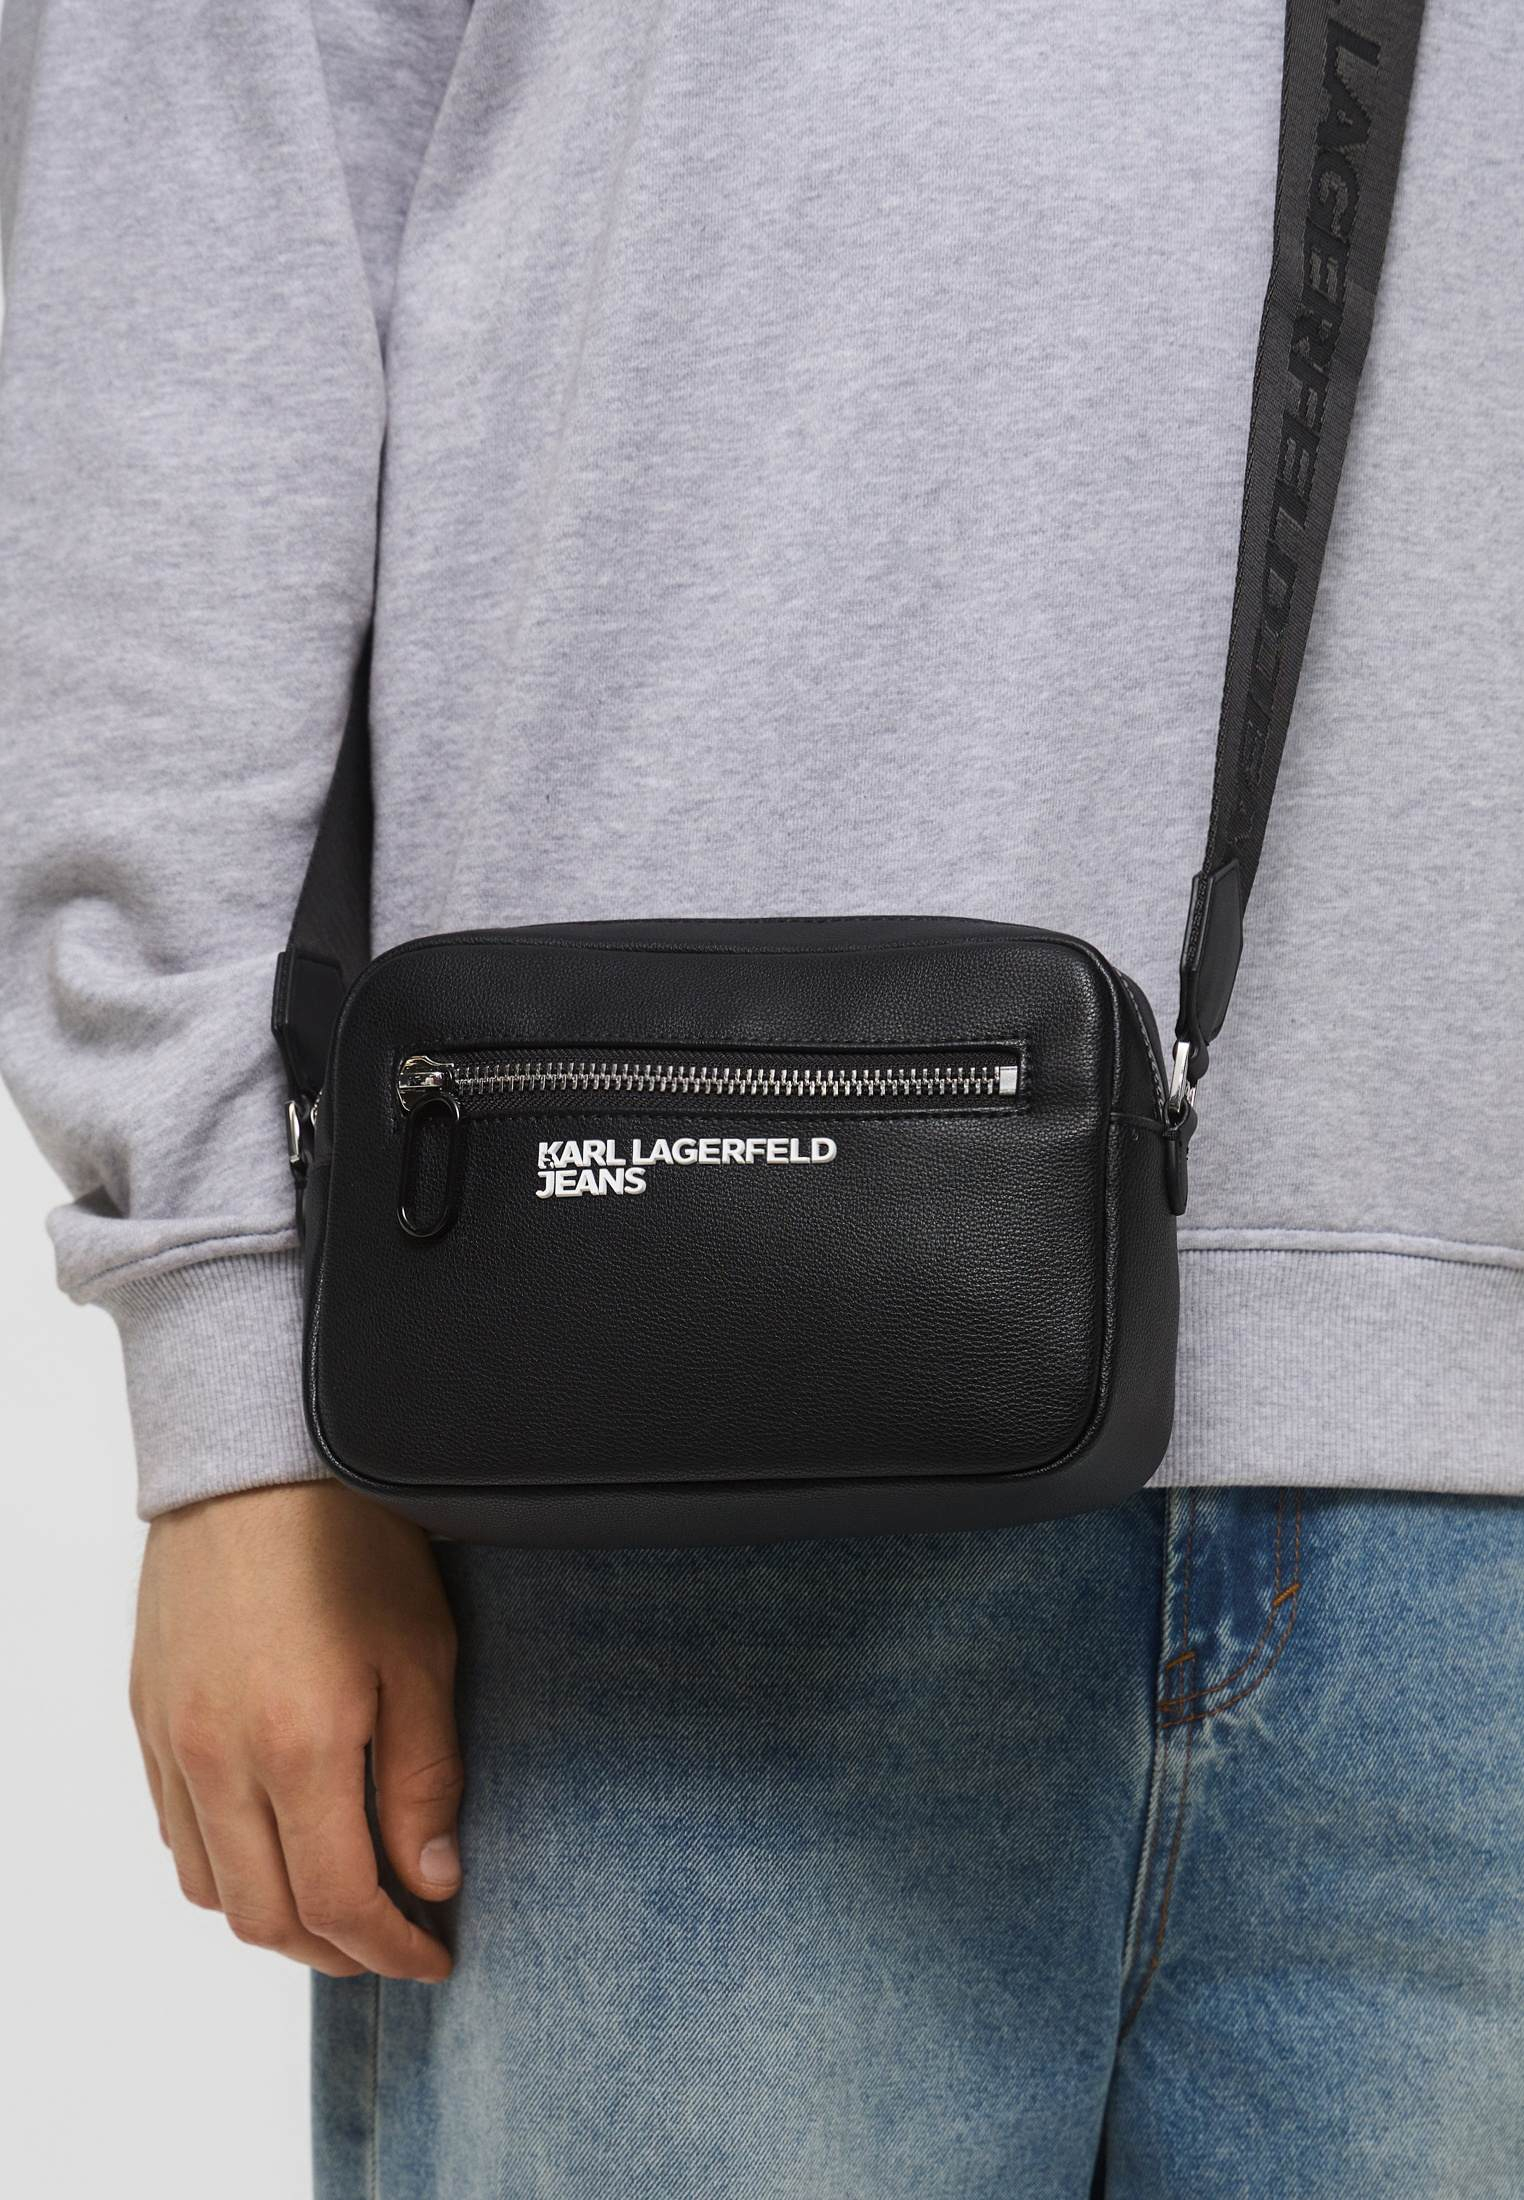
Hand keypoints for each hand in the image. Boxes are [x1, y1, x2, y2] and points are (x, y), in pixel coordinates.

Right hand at [130, 1480, 462, 1979]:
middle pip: (267, 1917)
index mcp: (297, 1746)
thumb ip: (424, 1778)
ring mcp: (171, 1741)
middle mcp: (218, 1759)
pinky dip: (225, 1868)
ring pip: (211, 1888)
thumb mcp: (422, 1653)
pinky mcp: (147, 1716)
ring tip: (341, 1907)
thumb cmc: (351, 1541)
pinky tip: (275, 1848)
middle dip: (340, 1952)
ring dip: (277, 1919)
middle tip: (396, 1944)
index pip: (338, 1901)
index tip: (438, 1954)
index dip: (393, 1947)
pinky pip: (176, 1831)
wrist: (254, 1460)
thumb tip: (430, 1879)